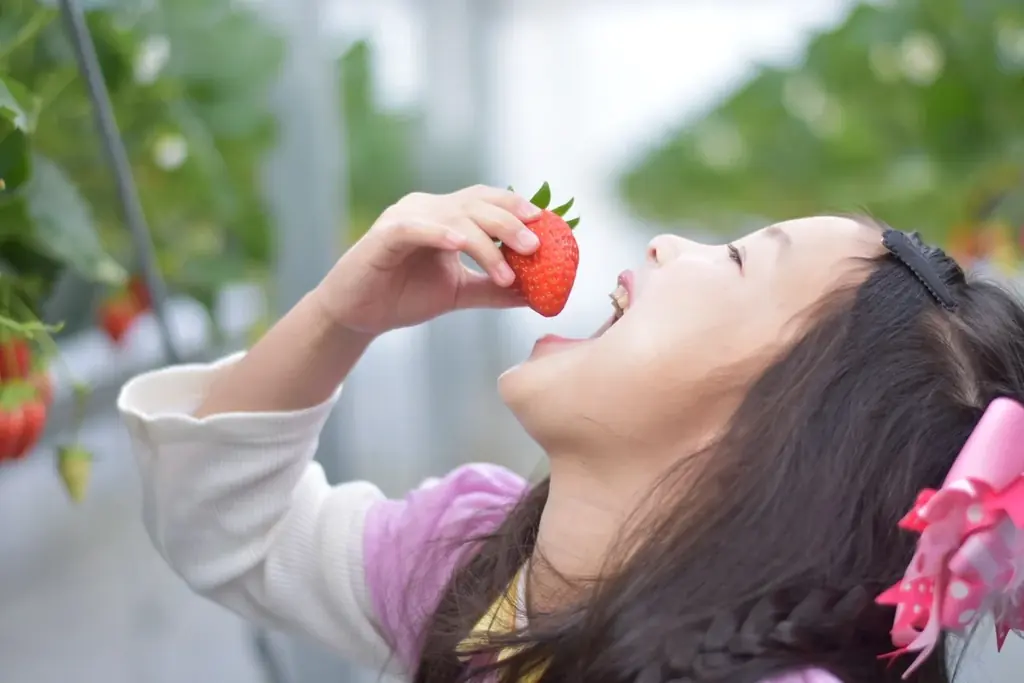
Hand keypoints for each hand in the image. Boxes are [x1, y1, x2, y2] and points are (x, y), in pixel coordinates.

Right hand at [314, 185, 542, 335]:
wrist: (358, 315)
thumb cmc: (404, 297)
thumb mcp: (459, 293)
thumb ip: (493, 289)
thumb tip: (536, 295)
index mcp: (445, 215)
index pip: (487, 200)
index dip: (517, 206)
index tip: (546, 223)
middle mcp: (428, 208)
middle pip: (477, 204)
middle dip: (511, 223)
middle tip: (536, 247)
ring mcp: (406, 217)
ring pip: (455, 218)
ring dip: (485, 243)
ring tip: (508, 270)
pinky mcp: (385, 234)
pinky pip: (417, 228)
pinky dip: (440, 233)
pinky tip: (460, 245)